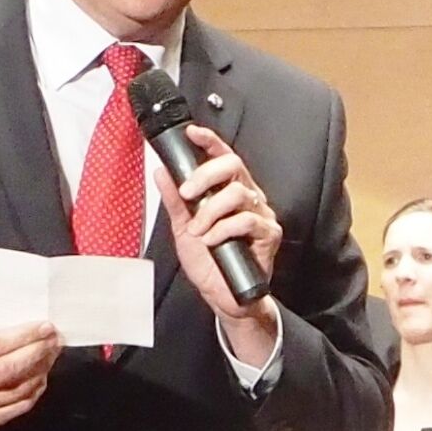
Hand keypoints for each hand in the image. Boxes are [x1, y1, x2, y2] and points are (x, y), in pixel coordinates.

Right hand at [0, 319, 60, 427]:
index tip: (44, 327)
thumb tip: (36, 328)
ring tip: (50, 355)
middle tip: (53, 341)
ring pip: (17, 389)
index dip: (24, 336)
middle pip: (7, 369)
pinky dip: (35, 389)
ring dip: (40, 370)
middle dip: (36, 353)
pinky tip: (42, 375)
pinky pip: (20, 405)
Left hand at [155, 124, 285, 363]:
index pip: (223, 156)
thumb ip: (174, 201)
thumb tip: (161, 171)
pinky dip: (224, 230)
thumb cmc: (209, 263)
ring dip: (211, 212)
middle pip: (233, 165)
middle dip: (205, 176)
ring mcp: (261, 214)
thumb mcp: (182, 229)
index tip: (192, 133)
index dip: (209, 141)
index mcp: (228, 190)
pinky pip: (247, 220)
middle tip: (187, 195)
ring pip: (238, 193)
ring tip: (199, 232)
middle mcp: (248, 197)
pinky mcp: (270, 233)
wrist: (223, 297)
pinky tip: (213, 242)